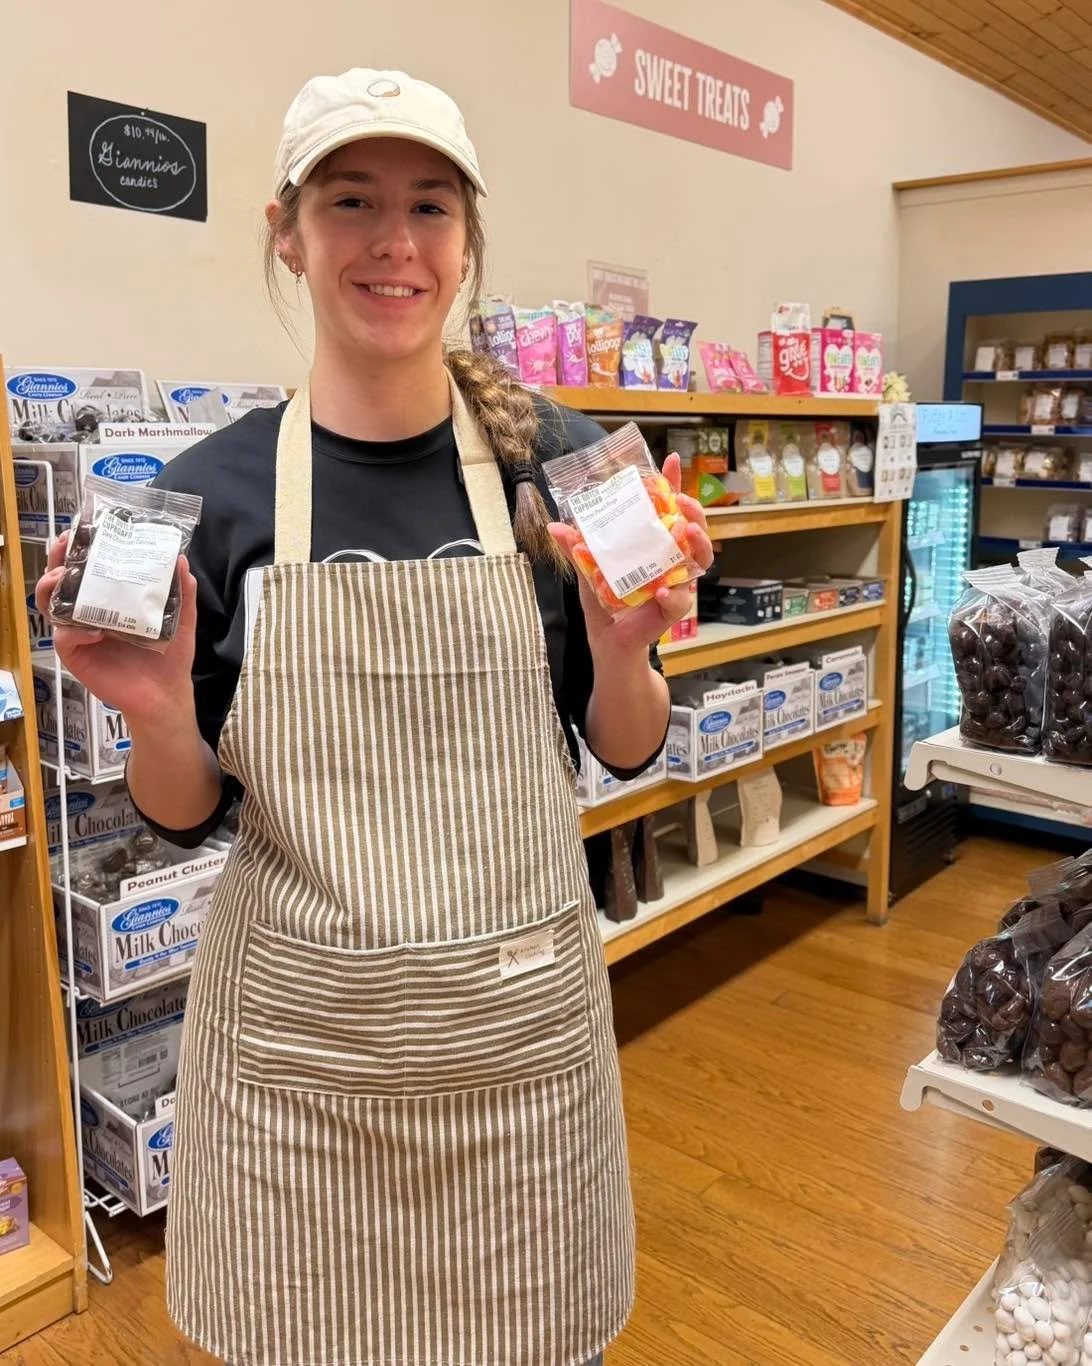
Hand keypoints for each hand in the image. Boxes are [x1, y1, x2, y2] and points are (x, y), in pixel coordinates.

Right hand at [36, 533, 198, 728]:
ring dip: (52, 587)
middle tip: (63, 544)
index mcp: (111, 597)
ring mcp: (79, 632)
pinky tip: (94, 630)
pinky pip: (65, 637)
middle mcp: (90, 611)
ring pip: (51, 605)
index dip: (81, 548)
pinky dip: (75, 630)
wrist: (166, 692)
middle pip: (62, 580)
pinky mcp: (76, 654)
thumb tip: (181, 559)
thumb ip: (182, 591)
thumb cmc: (170, 654)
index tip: (82, 530)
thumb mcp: (181, 618)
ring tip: (61, 577)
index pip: (89, 567)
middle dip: (58, 559)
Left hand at [549, 452, 715, 657]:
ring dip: (699, 543)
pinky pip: (680, 599)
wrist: (608, 641)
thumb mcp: (588, 571)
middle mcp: (671, 559)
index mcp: (653, 543)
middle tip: (683, 501)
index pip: (668, 509)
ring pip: (700, 559)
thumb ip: (576, 548)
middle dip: (694, 510)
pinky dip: (673, 595)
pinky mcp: (673, 608)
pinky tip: (663, 591)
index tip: (670, 460)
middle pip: (694, 528)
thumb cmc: (604, 603)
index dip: (672, 484)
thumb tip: (555, 526)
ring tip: (688, 532)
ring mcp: (677, 582)